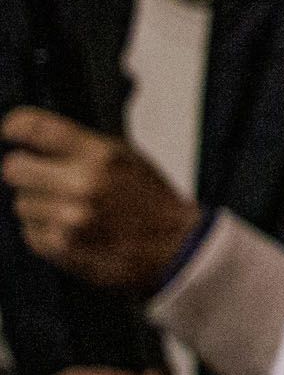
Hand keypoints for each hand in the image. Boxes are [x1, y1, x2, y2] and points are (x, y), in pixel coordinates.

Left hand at [2, 108, 198, 292]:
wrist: (176, 248)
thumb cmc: (152, 202)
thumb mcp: (128, 158)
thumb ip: (81, 146)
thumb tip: (35, 137)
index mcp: (101, 155)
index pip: (36, 128)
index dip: (16, 126)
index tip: (11, 131)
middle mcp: (83, 184)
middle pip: (14, 168)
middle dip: (26, 173)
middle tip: (43, 179)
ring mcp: (70, 218)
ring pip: (21, 204)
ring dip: (39, 207)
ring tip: (70, 212)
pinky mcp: (61, 247)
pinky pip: (30, 233)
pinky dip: (45, 233)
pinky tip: (72, 232)